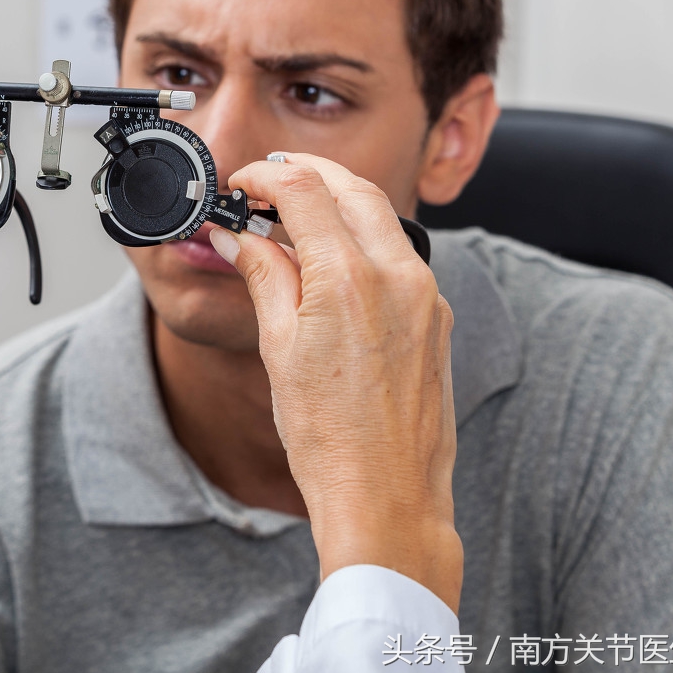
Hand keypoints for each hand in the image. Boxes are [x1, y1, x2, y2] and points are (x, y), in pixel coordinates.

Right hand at [209, 153, 461, 612]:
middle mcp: (398, 276)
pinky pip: (399, 255)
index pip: (303, 190)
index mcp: (349, 279)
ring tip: (291, 220)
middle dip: (305, 174)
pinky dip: (361, 240)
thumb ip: (262, 275)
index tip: (240, 186)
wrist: (387, 498)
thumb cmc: (327, 438)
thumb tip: (236, 235)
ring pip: (381, 217)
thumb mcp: (278, 347)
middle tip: (264, 185)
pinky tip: (330, 262)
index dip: (263, 177)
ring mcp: (425, 296)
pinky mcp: (436, 318)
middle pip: (352, 187)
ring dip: (336, 202)